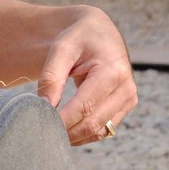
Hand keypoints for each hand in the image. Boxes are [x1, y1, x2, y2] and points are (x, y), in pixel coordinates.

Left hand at [36, 7, 137, 145]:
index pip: (84, 107)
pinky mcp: (125, 106)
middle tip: (42, 133)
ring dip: (74, 137)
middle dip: (66, 132)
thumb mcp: (61, 49)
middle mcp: (126, 88)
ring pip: (99, 131)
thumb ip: (51, 77)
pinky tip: (66, 131)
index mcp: (113, 71)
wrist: (99, 32)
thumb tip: (43, 107)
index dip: (61, 121)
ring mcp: (128, 99)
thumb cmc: (79, 37)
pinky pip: (104, 129)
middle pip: (92, 123)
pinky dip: (84, 134)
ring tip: (51, 133)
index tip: (40, 125)